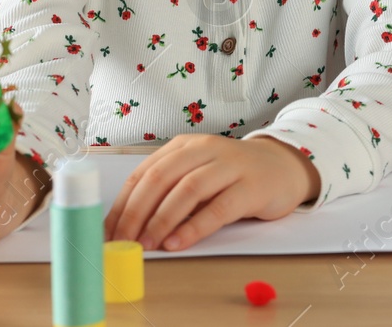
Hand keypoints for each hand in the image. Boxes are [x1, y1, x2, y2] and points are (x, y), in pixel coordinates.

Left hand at [103, 133, 320, 251]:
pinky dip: (194, 226)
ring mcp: (230, 165)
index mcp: (184, 146)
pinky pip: (219, 207)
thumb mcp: (197, 174)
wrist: (282, 167)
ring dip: (162, 220)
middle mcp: (205, 149)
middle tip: (123, 241)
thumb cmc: (232, 176)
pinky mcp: (251, 186)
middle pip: (161, 178)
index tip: (109, 231)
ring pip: (188, 189)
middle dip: (136, 212)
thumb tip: (129, 226)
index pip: (144, 172)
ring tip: (146, 245)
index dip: (123, 203)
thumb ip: (169, 192)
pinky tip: (178, 242)